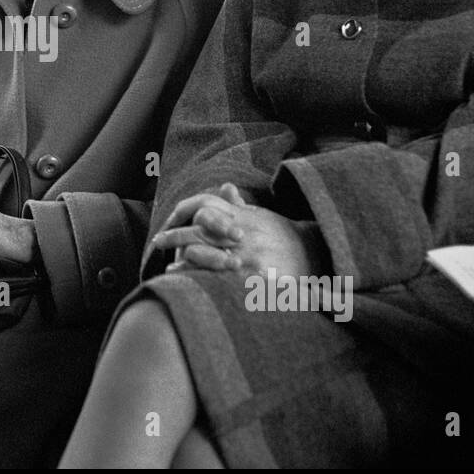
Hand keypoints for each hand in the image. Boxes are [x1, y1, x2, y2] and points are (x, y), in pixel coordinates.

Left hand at [152, 184, 325, 276]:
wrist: (316, 256)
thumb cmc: (284, 237)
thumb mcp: (263, 217)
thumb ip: (240, 205)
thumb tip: (225, 188)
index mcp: (242, 217)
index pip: (206, 206)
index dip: (183, 212)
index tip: (169, 221)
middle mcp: (242, 233)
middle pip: (200, 230)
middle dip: (175, 237)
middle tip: (157, 243)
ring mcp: (248, 255)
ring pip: (206, 254)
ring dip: (185, 260)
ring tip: (170, 268)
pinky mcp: (253, 278)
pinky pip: (221, 279)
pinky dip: (203, 280)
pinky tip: (190, 285)